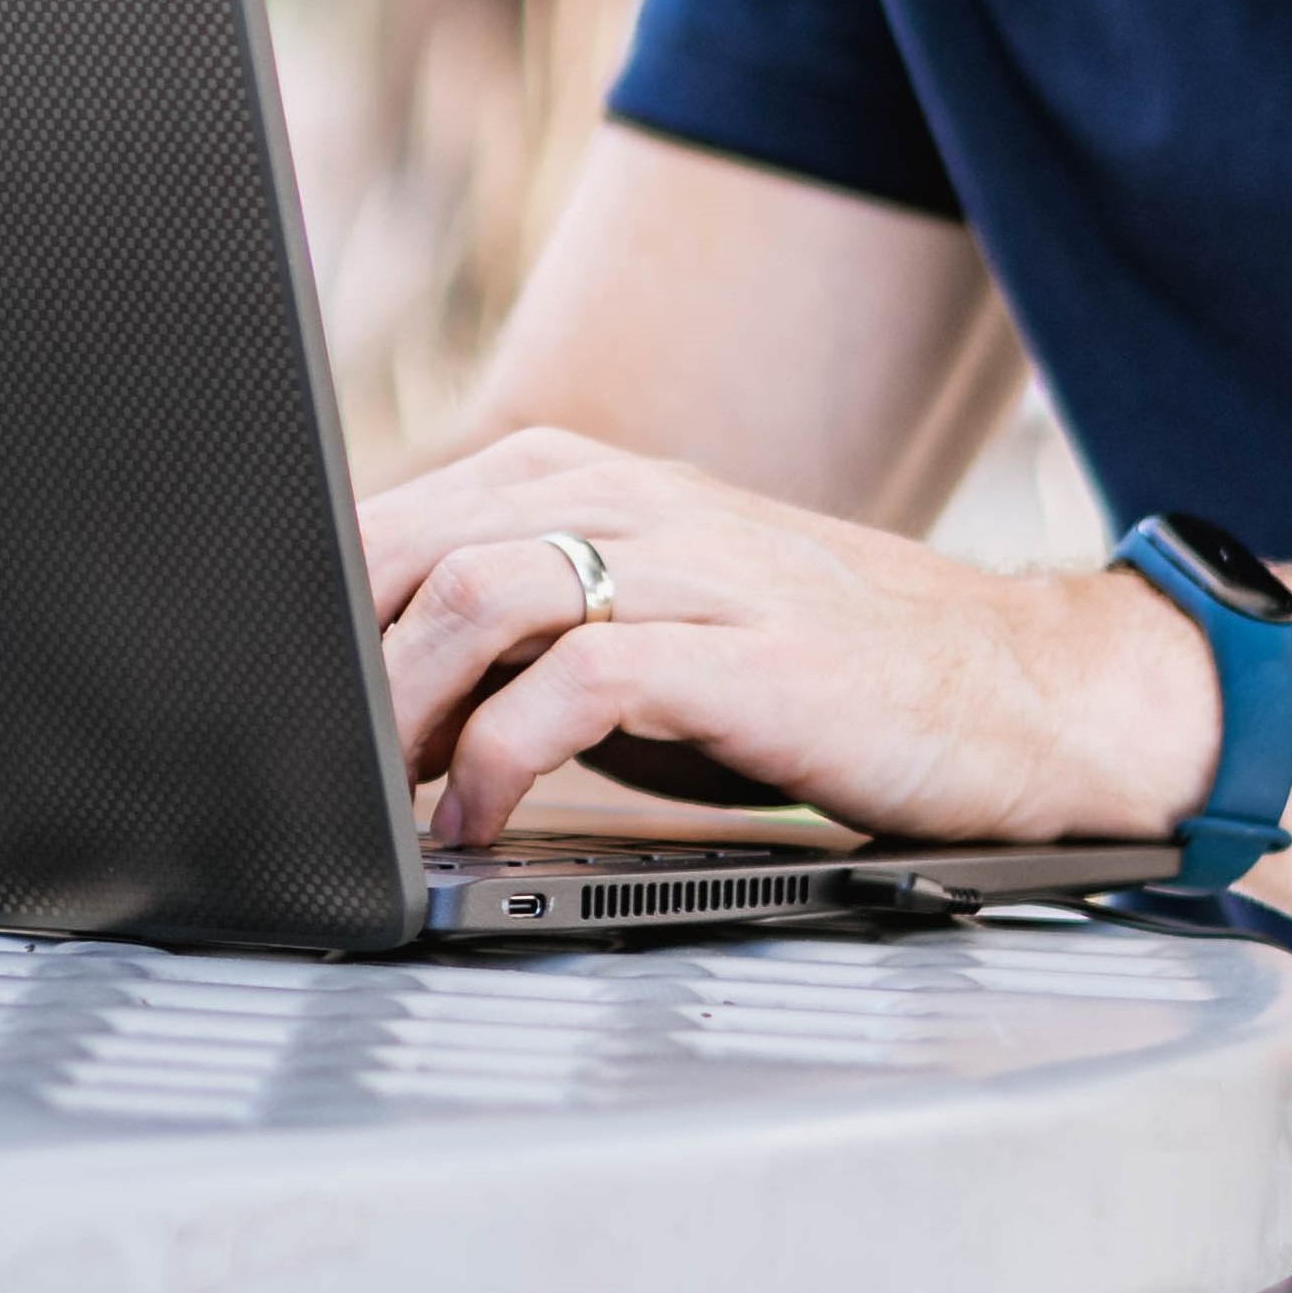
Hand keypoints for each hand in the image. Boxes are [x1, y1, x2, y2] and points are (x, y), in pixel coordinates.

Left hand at [358, 428, 1221, 846]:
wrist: (1016, 693)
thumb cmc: (805, 672)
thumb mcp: (636, 628)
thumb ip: (514, 634)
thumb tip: (370, 694)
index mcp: (580, 478)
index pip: (391, 519)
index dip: (314, 616)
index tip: (275, 705)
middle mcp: (624, 497)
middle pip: (408, 547)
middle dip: (336, 664)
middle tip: (309, 763)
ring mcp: (689, 564)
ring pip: (474, 595)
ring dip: (400, 709)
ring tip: (379, 793)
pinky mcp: (744, 648)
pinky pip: (578, 679)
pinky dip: (498, 753)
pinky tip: (477, 813)